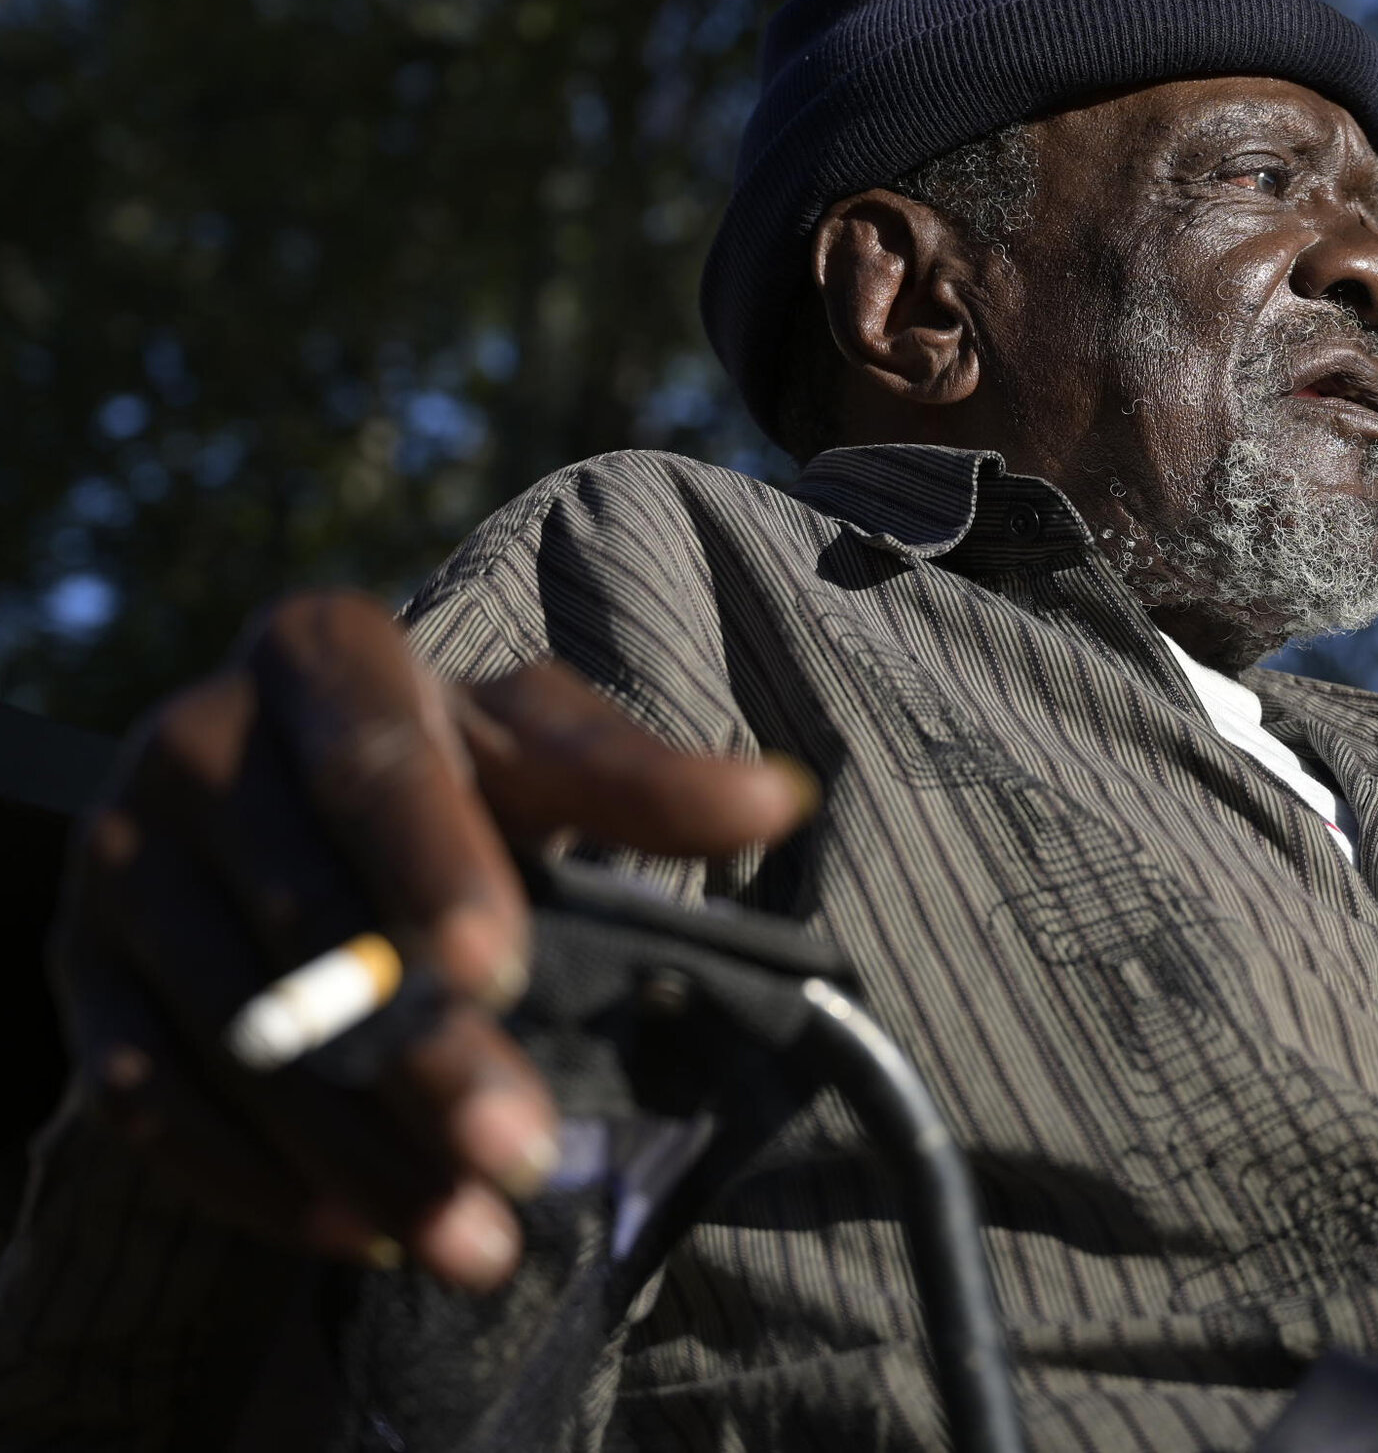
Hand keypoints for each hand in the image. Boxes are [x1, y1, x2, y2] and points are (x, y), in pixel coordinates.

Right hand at [57, 591, 816, 1289]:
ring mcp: (123, 863)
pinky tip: (360, 1235)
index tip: (503, 974)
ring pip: (235, 1028)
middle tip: (523, 1149)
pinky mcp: (83, 972)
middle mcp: (194, 743)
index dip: (434, 869)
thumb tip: (781, 798)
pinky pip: (146, 1094)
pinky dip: (253, 1178)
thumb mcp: (535, 745)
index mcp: (316, 655)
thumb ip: (640, 781)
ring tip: (472, 1235)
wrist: (279, 789)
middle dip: (421, 1049)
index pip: (374, 764)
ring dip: (356, 1148)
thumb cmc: (443, 761)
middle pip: (308, 917)